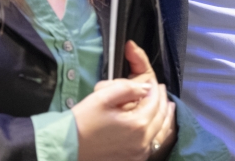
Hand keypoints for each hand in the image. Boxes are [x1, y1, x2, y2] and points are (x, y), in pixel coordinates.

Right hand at [78, 42, 175, 160]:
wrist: (67, 148)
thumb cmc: (83, 120)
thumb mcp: (103, 96)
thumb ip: (128, 88)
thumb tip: (146, 88)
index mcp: (138, 124)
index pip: (155, 102)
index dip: (156, 90)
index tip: (155, 81)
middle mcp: (142, 142)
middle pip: (160, 117)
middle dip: (162, 101)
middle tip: (161, 90)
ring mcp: (138, 154)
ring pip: (160, 132)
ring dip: (164, 116)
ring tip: (167, 105)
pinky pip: (152, 143)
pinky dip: (157, 131)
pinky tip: (155, 125)